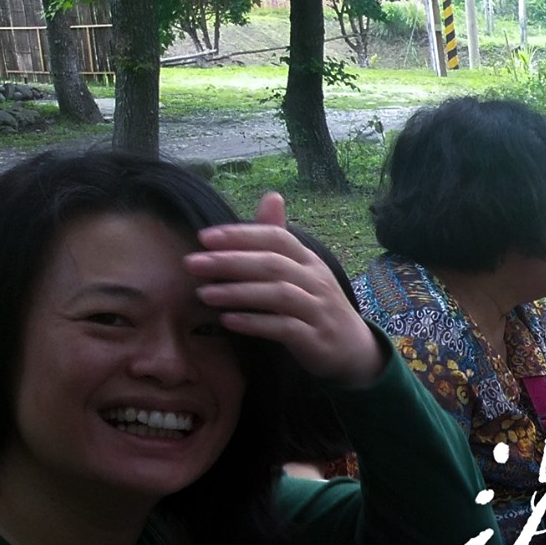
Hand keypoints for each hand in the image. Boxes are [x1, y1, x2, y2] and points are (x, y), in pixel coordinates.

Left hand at [184, 193, 385, 385]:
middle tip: (192, 263)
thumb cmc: (316, 305)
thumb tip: (271, 196)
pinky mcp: (316, 339)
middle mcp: (317, 281)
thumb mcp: (302, 269)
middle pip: (273, 265)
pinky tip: (228, 321)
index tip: (204, 238)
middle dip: (230, 262)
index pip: (277, 238)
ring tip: (204, 294)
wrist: (353, 348)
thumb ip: (279, 239)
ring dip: (238, 292)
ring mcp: (318, 310)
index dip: (241, 235)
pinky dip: (255, 323)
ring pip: (278, 295)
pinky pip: (284, 328)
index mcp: (309, 261)